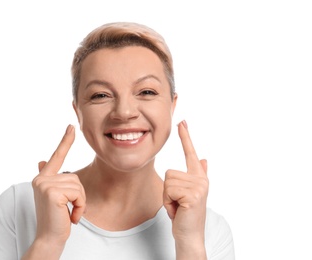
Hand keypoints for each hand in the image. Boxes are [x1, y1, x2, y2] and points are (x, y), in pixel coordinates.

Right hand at [31, 125, 85, 245]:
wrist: (49, 239)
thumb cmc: (56, 220)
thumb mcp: (54, 198)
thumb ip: (50, 179)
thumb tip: (41, 161)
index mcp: (43, 178)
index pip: (57, 156)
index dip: (65, 141)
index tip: (71, 127)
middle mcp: (41, 179)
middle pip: (75, 177)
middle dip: (78, 196)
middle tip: (69, 210)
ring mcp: (44, 184)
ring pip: (78, 186)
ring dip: (79, 203)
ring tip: (69, 214)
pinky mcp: (52, 192)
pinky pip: (78, 194)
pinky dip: (79, 206)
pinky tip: (69, 216)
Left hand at [163, 120, 207, 257]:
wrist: (189, 235)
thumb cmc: (185, 214)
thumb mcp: (189, 194)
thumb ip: (198, 175)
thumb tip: (203, 159)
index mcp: (199, 177)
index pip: (191, 153)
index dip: (186, 137)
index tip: (182, 122)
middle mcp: (201, 179)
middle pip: (169, 172)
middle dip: (167, 191)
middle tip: (177, 204)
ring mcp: (199, 187)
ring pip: (167, 181)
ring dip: (167, 197)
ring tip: (178, 207)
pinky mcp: (192, 195)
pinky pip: (168, 190)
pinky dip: (168, 203)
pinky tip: (177, 210)